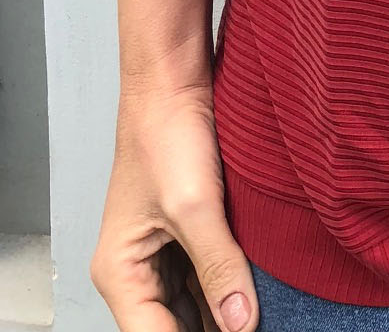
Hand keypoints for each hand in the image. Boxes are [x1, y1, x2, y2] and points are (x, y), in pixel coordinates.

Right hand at [90, 79, 258, 331]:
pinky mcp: (190, 233)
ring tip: (267, 316)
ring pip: (196, 306)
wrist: (174, 81)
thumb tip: (240, 324)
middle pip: (175, 327)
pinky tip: (262, 292)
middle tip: (258, 324)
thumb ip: (219, 266)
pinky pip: (210, 276)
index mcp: (121, 274)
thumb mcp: (195, 205)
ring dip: (226, 312)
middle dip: (217, 330)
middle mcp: (138, 271)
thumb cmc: (165, 134)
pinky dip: (232, 286)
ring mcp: (164, 253)